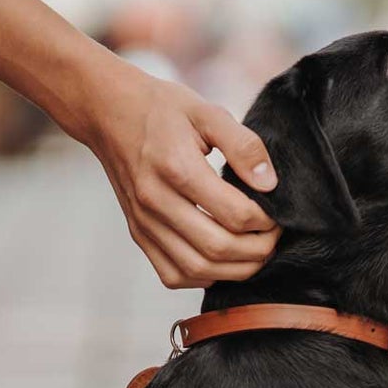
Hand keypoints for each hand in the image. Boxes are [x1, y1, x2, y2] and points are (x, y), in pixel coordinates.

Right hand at [85, 66, 280, 288]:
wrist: (110, 114)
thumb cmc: (161, 111)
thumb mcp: (208, 112)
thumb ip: (243, 145)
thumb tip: (269, 184)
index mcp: (177, 167)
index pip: (234, 213)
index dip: (265, 221)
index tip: (276, 214)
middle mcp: (155, 201)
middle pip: (217, 248)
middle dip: (257, 250)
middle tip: (273, 237)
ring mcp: (144, 222)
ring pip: (196, 269)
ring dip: (234, 270)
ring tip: (255, 253)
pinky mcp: (138, 234)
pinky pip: (172, 274)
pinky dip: (203, 276)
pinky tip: (221, 260)